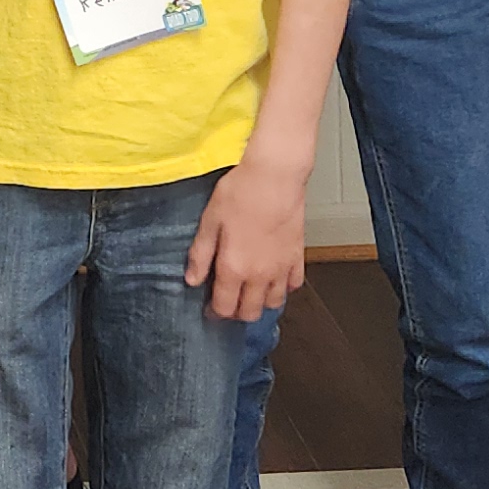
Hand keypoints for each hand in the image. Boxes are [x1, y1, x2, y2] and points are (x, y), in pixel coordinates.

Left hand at [187, 151, 309, 321]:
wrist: (275, 175)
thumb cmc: (240, 193)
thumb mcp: (209, 221)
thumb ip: (201, 254)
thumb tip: (192, 280)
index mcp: (234, 268)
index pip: (224, 307)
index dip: (214, 312)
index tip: (209, 307)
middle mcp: (260, 275)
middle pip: (250, 313)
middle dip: (236, 313)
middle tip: (228, 301)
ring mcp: (281, 268)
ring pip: (274, 304)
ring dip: (260, 303)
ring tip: (249, 291)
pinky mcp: (297, 256)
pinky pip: (293, 284)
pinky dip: (283, 287)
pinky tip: (273, 277)